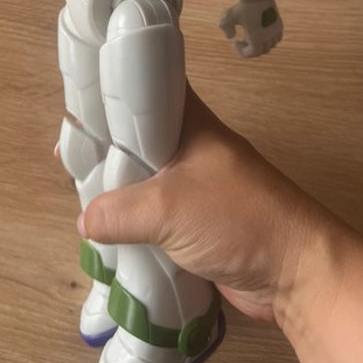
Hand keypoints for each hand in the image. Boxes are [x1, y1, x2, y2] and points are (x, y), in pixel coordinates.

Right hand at [77, 87, 342, 326]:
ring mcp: (192, 186)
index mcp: (189, 123)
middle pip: (136, 136)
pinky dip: (129, 221)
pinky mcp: (194, 223)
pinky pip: (151, 214)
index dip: (110, 90)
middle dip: (102, 145)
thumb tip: (84, 221)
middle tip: (66, 155)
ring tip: (78, 194)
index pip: (145, 88)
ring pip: (141, 178)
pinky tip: (104, 232)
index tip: (75, 105)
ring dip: (114, 188)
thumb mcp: (167, 207)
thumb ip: (117, 211)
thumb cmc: (238, 218)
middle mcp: (188, 147)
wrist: (296, 274)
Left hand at [219, 0, 282, 57]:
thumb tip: (231, 37)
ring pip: (270, 46)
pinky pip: (277, 38)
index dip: (243, 52)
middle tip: (242, 39)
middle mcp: (269, 35)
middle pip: (261, 51)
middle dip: (251, 47)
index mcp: (258, 37)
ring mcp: (275, 30)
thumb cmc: (242, 4)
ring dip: (260, 44)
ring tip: (250, 34)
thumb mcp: (228, 16)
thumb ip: (224, 27)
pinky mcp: (279, 24)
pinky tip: (260, 31)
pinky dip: (269, 39)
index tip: (236, 42)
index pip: (253, 53)